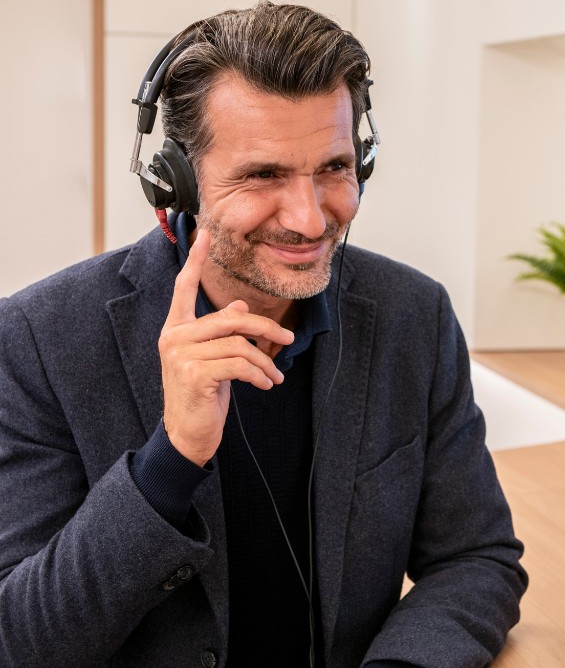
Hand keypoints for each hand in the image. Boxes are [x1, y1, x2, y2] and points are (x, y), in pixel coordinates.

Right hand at [158, 229, 293, 465]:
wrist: (187, 434)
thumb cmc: (202, 395)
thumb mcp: (213, 359)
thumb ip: (222, 332)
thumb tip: (240, 306)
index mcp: (176, 328)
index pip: (184, 287)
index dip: (196, 261)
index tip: (205, 234)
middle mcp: (174, 336)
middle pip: (231, 319)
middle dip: (266, 328)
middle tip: (288, 338)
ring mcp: (181, 355)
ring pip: (240, 344)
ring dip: (265, 362)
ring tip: (274, 376)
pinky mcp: (194, 374)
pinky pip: (239, 364)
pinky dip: (259, 375)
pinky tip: (265, 385)